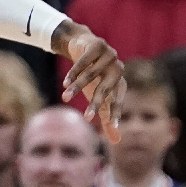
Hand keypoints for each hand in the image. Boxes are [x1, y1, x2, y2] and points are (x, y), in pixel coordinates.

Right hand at [59, 27, 124, 142]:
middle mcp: (117, 69)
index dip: (115, 113)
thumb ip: (107, 117)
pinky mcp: (97, 45)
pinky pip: (84, 61)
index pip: (118, 100)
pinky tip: (65, 82)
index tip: (112, 126)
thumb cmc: (94, 76)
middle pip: (105, 89)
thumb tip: (117, 141)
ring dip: (77, 87)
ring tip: (65, 98)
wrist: (84, 45)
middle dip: (95, 104)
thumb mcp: (98, 96)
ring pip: (91, 74)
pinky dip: (74, 72)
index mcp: (120, 82)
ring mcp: (109, 55)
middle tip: (86, 119)